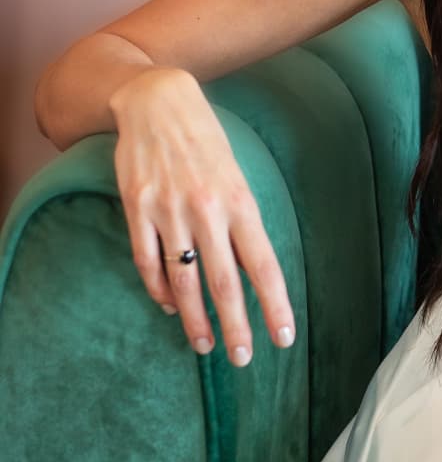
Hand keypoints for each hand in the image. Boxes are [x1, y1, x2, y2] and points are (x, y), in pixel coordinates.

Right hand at [110, 67, 295, 364]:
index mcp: (240, 201)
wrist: (159, 102)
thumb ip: (241, 217)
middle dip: (235, 326)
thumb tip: (249, 265)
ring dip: (195, 319)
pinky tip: (170, 308)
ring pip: (183, 281)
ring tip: (204, 346)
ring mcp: (168, 212)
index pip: (263, 263)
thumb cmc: (207, 140)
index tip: (284, 336)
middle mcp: (207, 210)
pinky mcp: (136, 210)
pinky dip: (158, 291)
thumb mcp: (236, 174)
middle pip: (225, 282)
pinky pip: (147, 263)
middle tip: (244, 359)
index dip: (274, 303)